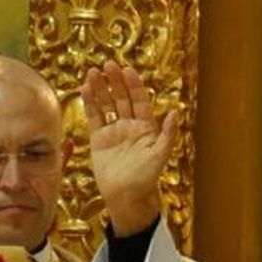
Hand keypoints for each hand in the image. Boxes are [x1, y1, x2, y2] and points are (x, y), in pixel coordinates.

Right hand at [83, 60, 176, 235]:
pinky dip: (89, 103)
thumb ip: (167, 134)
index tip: (127, 70)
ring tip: (93, 72)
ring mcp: (114, 131)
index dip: (134, 85)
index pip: (139, 99)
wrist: (126, 196)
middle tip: (108, 65)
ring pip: (106, 104)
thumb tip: (176, 112)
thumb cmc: (146, 178)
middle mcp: (130, 125)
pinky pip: (94, 117)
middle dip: (115, 81)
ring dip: (100, 88)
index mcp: (146, 127)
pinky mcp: (99, 139)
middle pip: (122, 97)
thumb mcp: (160, 155)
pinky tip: (85, 89)